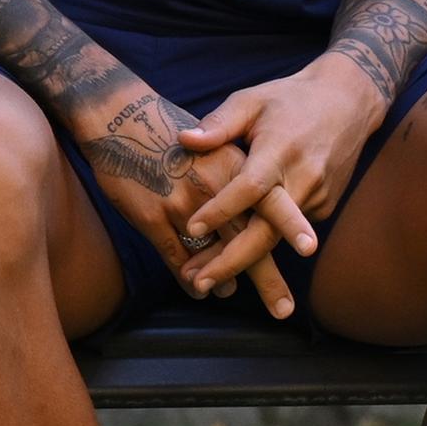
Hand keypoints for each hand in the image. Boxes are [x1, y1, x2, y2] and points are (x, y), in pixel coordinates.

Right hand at [68, 83, 296, 320]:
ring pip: (210, 254)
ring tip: (232, 296)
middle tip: (284, 310)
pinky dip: (188, 275)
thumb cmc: (170, 126)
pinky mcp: (151, 217)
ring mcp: (180, 205)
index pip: (268, 198)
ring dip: (223, 278)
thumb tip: (255, 212)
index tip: (309, 248)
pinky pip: (175, 256)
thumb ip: (237, 171)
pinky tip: (197, 286)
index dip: (289, 223)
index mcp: (231, 164)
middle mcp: (210, 187)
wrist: (116, 115)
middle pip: (245, 239)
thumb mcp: (213, 135)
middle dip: (266, 278)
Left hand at [170, 54, 386, 304]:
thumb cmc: (290, 99)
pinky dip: (261, 242)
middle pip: (267, 231)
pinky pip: (287, 228)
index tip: (193, 226)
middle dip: (233, 261)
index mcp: (280, 150)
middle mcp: (302, 179)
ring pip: (275, 237)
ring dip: (242, 260)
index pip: (250, 187)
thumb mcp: (252, 100)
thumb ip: (219, 124)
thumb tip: (184, 140)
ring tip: (205, 280)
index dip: (222, 209)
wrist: (349, 101)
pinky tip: (231, 258)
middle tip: (199, 283)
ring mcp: (318, 196)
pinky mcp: (325, 206)